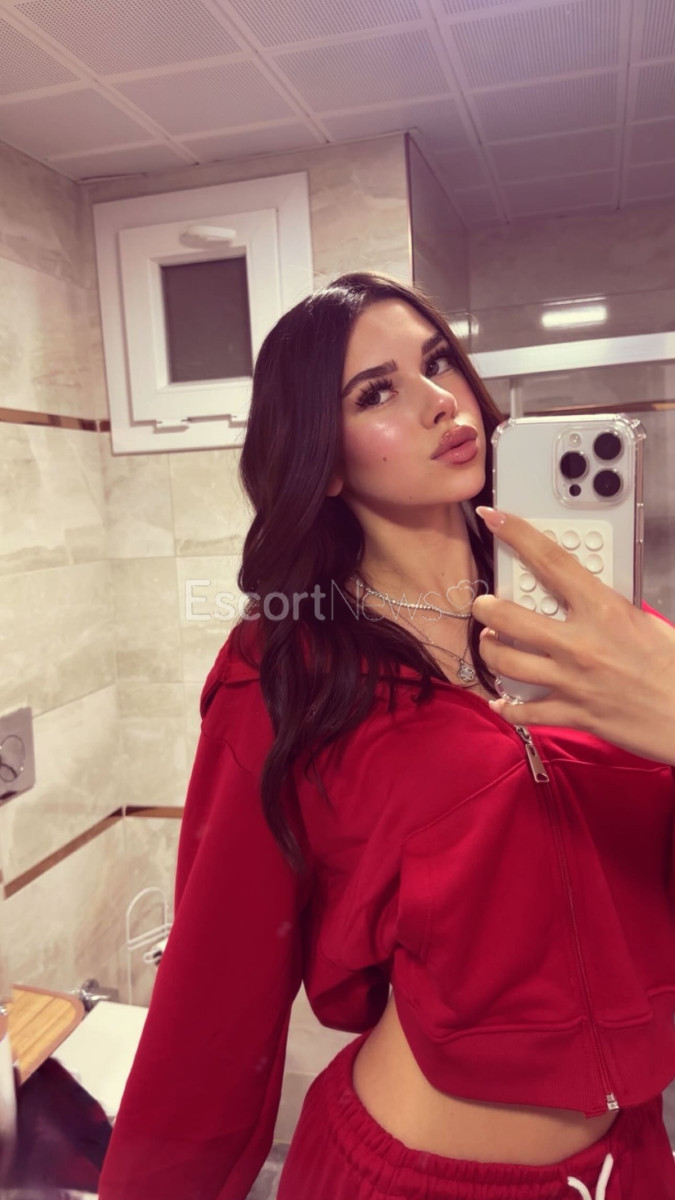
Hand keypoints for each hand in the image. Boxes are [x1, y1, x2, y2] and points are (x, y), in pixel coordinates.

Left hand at [471, 506, 674, 765]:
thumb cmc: (672, 665)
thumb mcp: (643, 620)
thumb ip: (606, 605)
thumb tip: (578, 593)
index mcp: (603, 609)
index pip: (550, 562)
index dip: (516, 535)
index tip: (494, 518)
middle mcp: (580, 643)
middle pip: (509, 617)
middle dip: (486, 608)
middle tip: (483, 604)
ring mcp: (572, 681)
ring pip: (505, 662)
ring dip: (489, 651)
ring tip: (490, 644)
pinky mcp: (572, 714)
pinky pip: (524, 712)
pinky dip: (508, 707)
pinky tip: (501, 700)